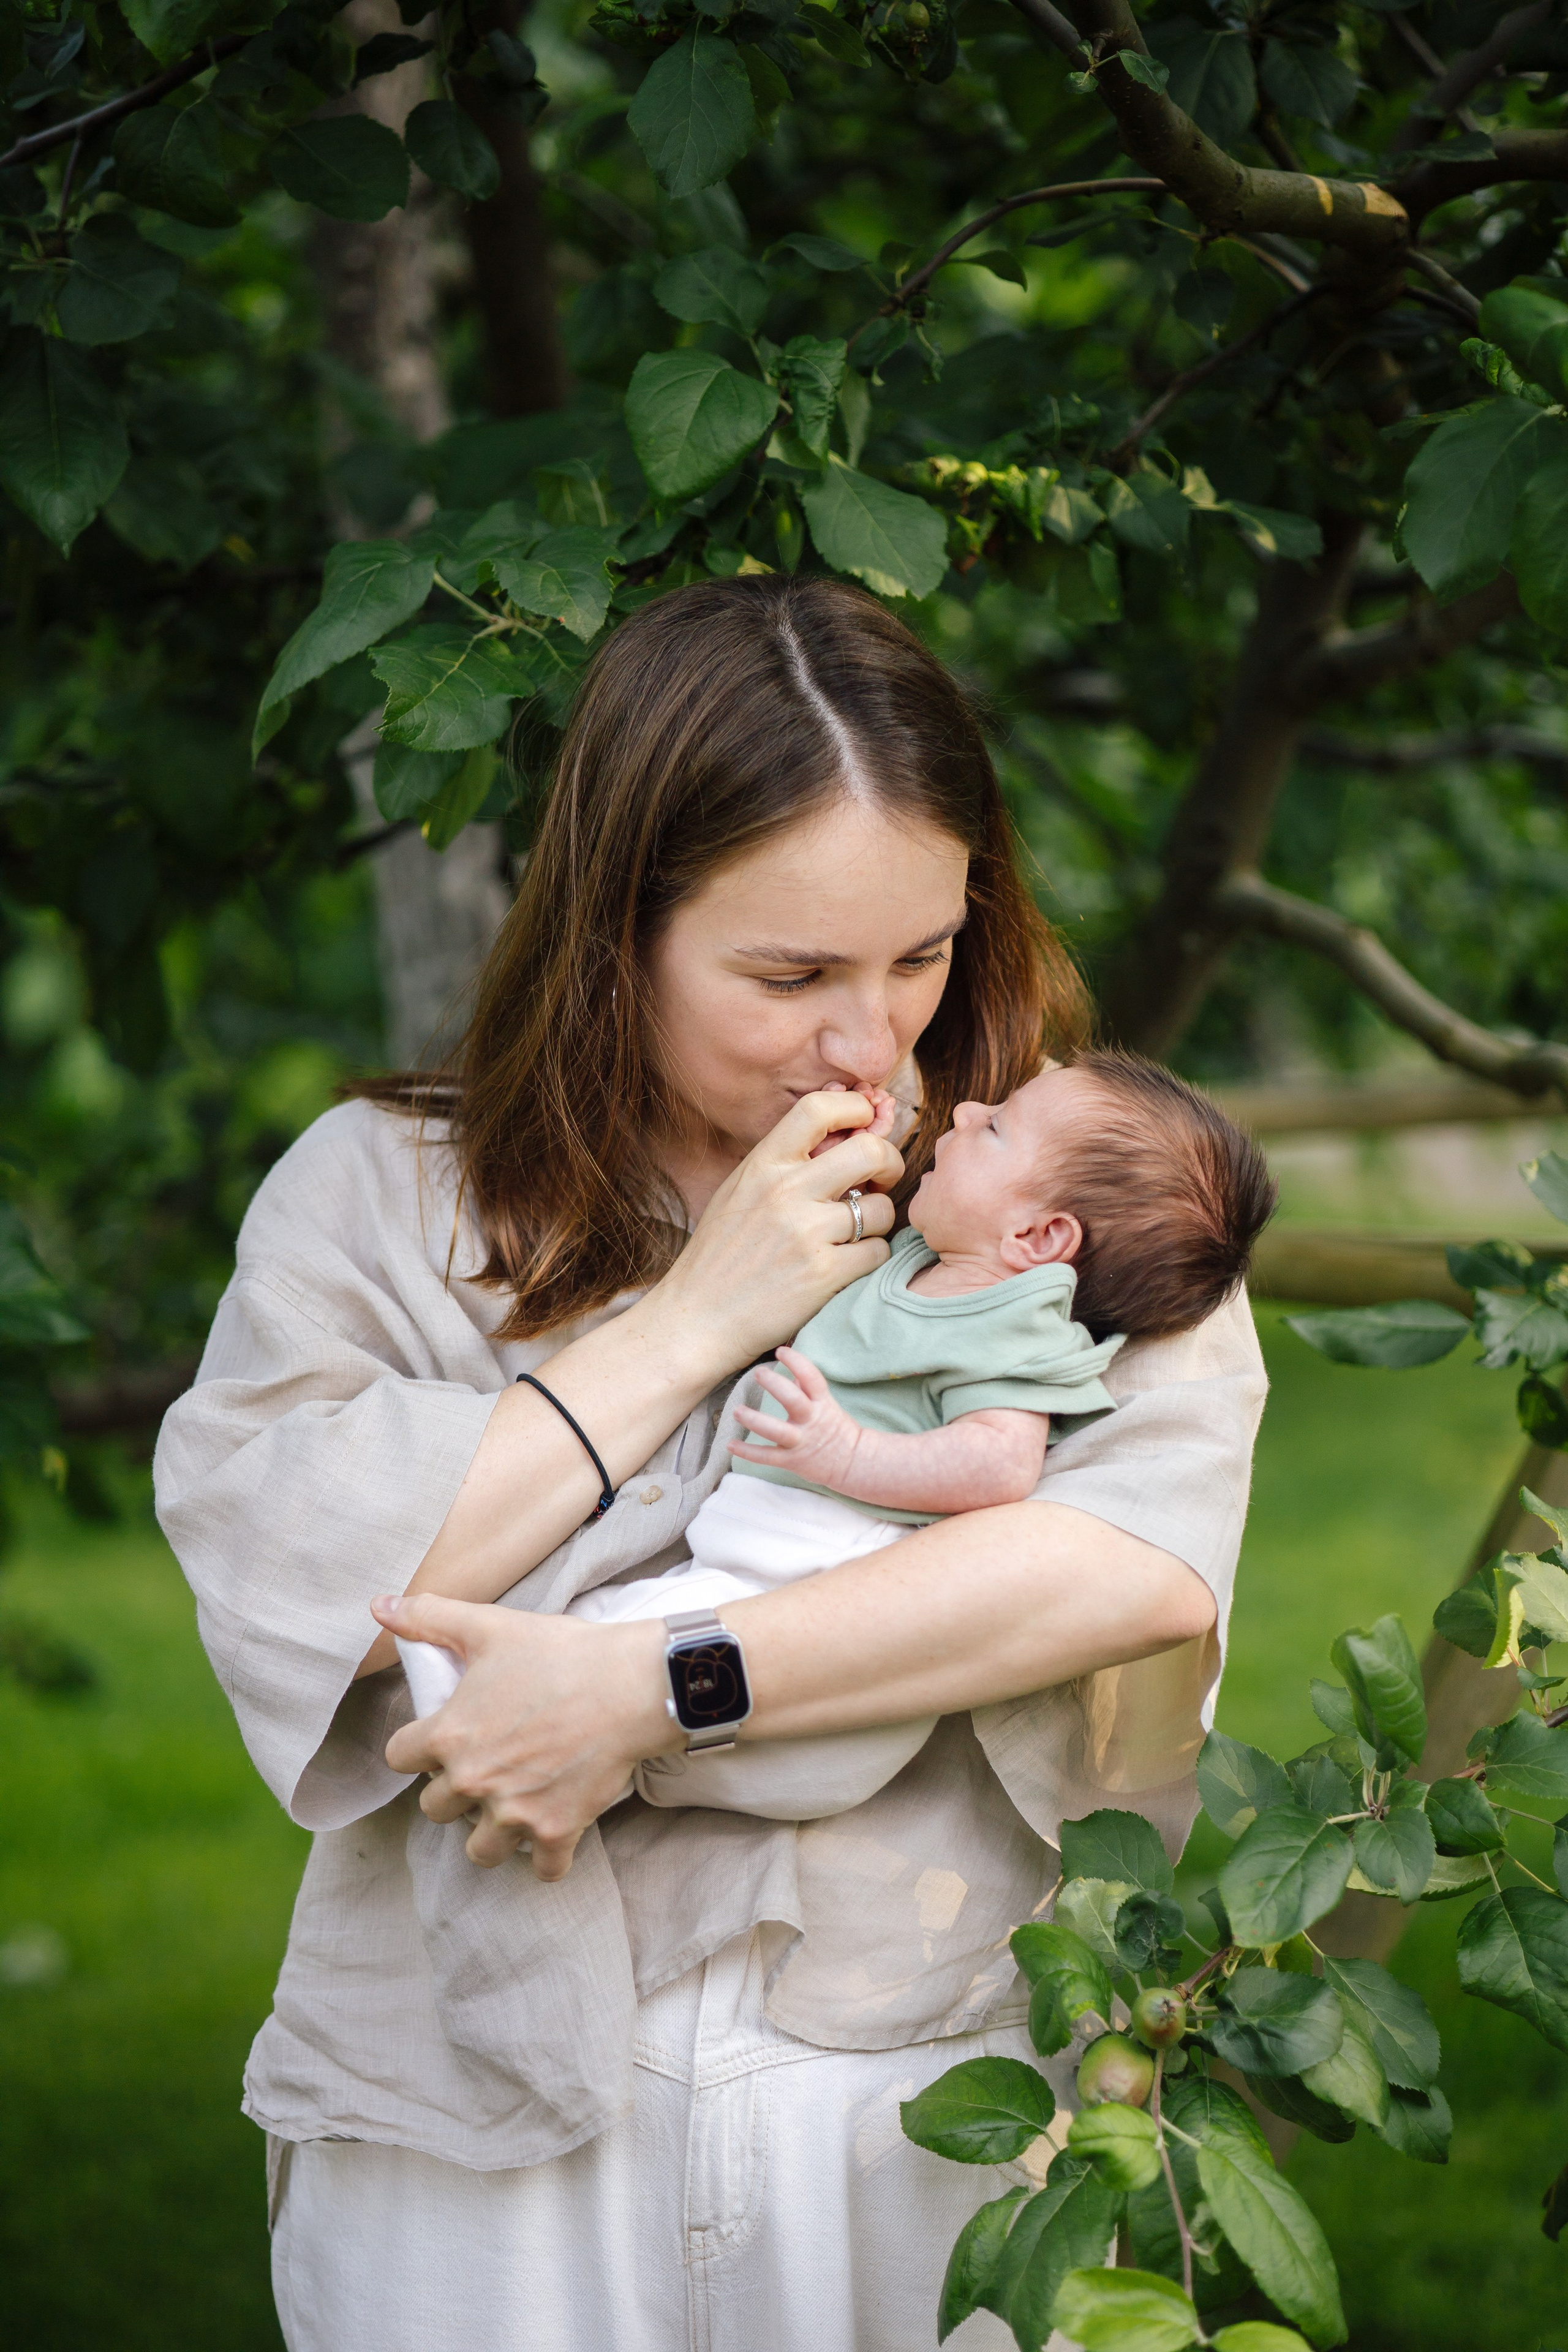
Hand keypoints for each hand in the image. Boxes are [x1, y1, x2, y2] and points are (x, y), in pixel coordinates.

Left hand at [374, 1592, 674, 1877]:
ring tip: (511, 1807)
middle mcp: (474, 1781)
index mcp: (449, 1735)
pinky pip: (542, 1869)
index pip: (399, 1758)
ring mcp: (515, 1812)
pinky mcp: (556, 1830)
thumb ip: (429, 1618)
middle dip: (455, 1791)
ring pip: (479, 1851)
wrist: (630, 1684)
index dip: (418, 1747)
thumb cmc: (560, 1653)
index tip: (442, 1740)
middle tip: (485, 1768)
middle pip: (435, 1809)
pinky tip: (554, 1832)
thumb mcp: (489, 1627)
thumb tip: (379, 1606)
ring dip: (492, 1833)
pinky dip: (547, 1858)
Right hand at [641, 1091, 902, 1380]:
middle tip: (883, 1179)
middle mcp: (785, 1191)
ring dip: (877, 1221)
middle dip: (889, 1162)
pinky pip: (878, 1252)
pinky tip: (845, 1265)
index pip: (818, 1109)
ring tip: (852, 1234)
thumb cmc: (719, 1256)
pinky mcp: (823, 1275)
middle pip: (870, 1151)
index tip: (865, 1122)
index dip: (854, 1108)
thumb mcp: (739, 1192)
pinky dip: (870, 1258)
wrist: (695, 1319)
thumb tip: (843, 1134)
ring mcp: (806, 1233)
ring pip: (882, 1208)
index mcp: (762, 1164)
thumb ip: (784, 1163)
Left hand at [729, 1346, 863, 1492]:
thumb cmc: (839, 1430)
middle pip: (793, 1400)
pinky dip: (747, 1452)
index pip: (812, 1378)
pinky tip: (730, 1445)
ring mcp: (801, 1442)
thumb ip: (810, 1391)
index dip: (797, 1362)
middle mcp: (811, 1421)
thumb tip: (793, 1375)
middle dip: (775, 1385)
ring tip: (737, 1411)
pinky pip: (767, 1457)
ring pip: (776, 1430)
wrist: (854, 1464)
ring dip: (754, 1420)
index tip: (781, 1351)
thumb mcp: (828, 1406)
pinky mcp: (792, 1461)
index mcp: (823, 1404)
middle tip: (758, 1373)